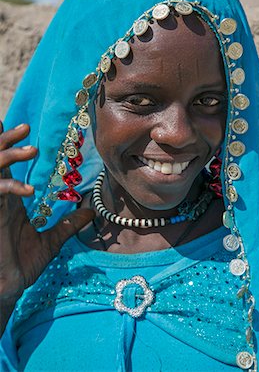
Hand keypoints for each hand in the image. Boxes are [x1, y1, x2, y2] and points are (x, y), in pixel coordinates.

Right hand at [0, 121, 94, 304]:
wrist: (5, 290)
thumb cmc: (21, 266)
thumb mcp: (52, 240)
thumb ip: (70, 224)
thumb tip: (92, 211)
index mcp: (10, 199)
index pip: (6, 163)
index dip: (10, 144)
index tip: (24, 127)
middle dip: (6, 140)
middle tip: (25, 127)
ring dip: (8, 155)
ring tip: (32, 150)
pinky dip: (10, 187)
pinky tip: (27, 191)